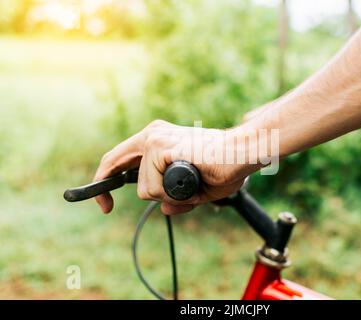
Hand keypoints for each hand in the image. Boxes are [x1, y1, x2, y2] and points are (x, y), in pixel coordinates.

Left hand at [93, 120, 257, 214]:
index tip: (104, 199)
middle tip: (104, 207)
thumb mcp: (196, 187)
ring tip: (190, 185)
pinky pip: (155, 189)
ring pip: (144, 189)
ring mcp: (154, 140)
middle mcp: (152, 135)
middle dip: (103, 186)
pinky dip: (172, 194)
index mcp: (159, 138)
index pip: (122, 157)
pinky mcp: (159, 150)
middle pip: (115, 164)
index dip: (107, 176)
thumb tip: (165, 208)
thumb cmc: (225, 166)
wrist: (242, 152)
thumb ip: (176, 196)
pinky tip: (190, 181)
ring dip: (166, 196)